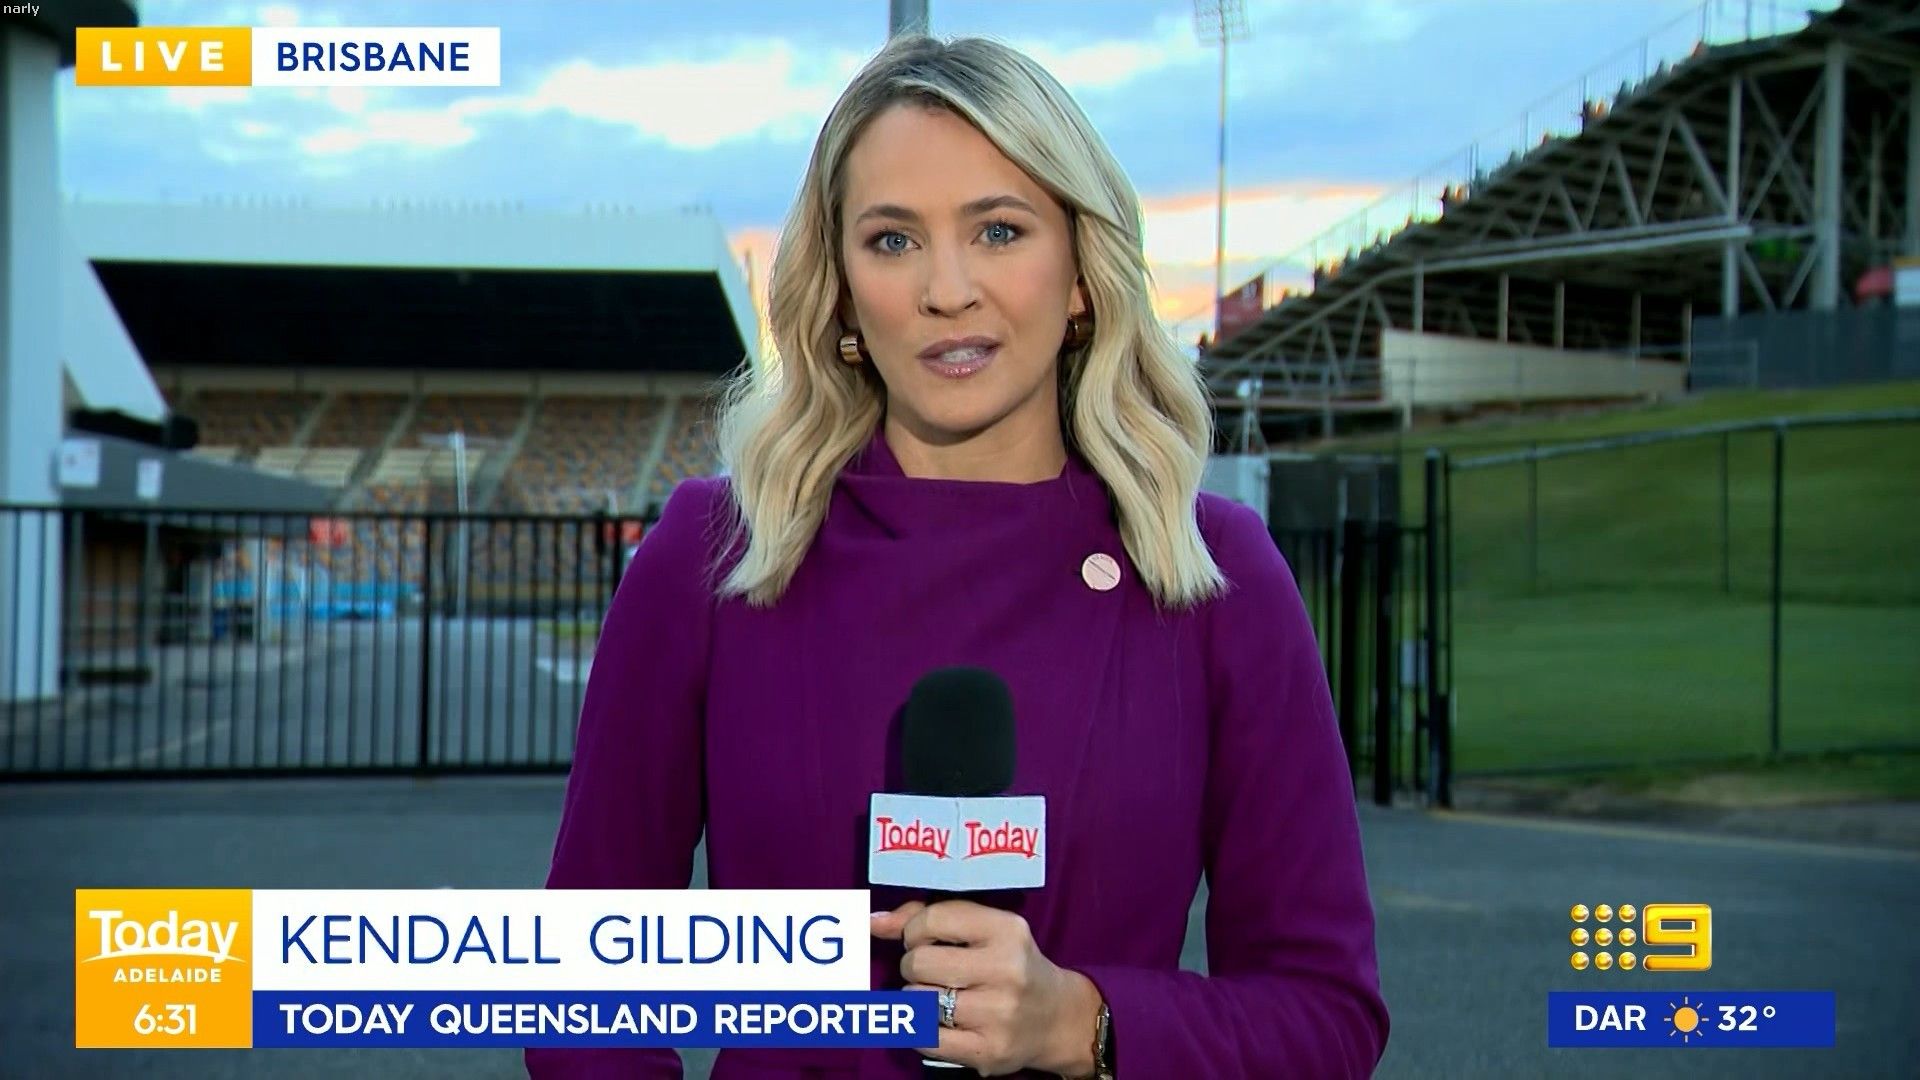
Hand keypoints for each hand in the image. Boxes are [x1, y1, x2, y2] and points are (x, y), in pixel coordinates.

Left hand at [871, 900, 1102, 1076]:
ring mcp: (999, 1014)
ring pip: (917, 1001)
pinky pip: (924, 1038)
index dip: (915, 930)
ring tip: (939, 996)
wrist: (1058, 1018)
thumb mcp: (984, 929)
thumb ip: (927, 916)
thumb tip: (873, 921)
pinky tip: (935, 1021)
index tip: (925, 939)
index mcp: (1006, 930)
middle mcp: (1007, 970)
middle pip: (918, 963)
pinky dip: (919, 1028)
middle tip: (932, 972)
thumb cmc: (1010, 964)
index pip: (932, 919)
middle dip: (914, 966)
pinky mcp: (989, 1051)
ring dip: (917, 998)